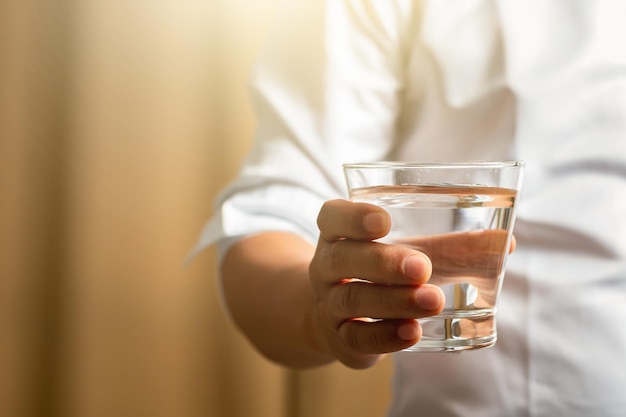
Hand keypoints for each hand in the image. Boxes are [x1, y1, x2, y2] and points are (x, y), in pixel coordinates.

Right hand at [309, 199, 444, 368]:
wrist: (339, 318)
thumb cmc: (382, 275)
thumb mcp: (409, 253)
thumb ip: (451, 248)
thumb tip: (504, 242)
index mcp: (340, 235)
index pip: (332, 218)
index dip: (352, 218)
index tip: (384, 221)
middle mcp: (327, 267)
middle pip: (343, 259)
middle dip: (383, 262)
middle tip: (422, 267)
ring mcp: (329, 304)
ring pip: (352, 299)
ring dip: (393, 300)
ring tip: (433, 300)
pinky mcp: (340, 339)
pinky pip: (356, 337)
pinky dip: (385, 336)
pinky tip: (412, 332)